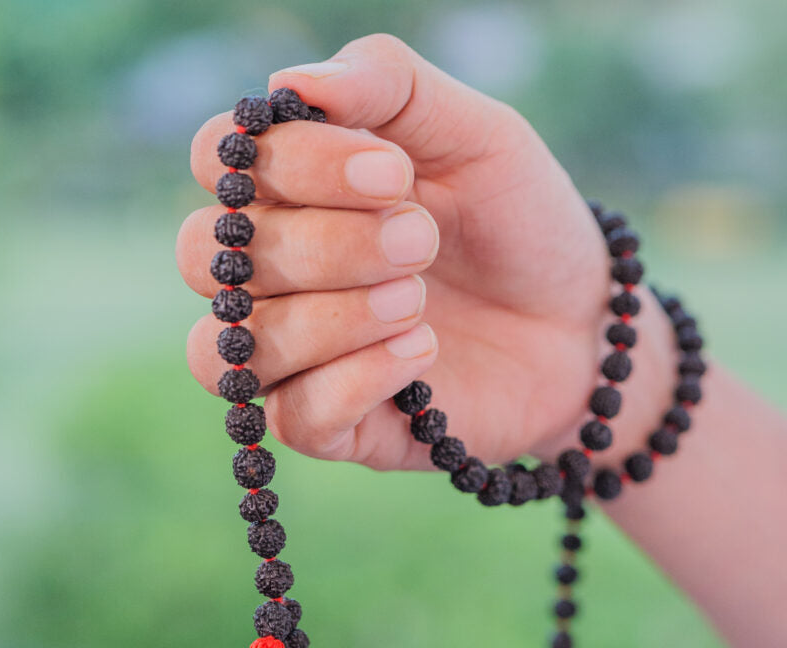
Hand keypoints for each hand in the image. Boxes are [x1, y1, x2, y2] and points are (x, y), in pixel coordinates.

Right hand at [177, 33, 613, 469]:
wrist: (580, 323)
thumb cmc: (518, 224)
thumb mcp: (477, 134)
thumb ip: (391, 87)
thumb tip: (289, 82)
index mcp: (293, 191)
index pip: (221, 164)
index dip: (291, 165)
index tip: (394, 172)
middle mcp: (276, 275)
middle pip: (207, 259)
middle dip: (319, 246)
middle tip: (419, 239)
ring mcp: (299, 357)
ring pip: (235, 348)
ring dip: (328, 320)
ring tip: (417, 300)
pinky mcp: (340, 427)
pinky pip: (296, 419)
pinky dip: (355, 382)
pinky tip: (423, 353)